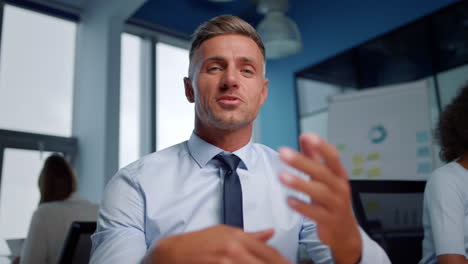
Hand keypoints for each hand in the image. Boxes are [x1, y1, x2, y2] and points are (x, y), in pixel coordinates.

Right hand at [145, 225, 290, 263]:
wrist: (172, 253)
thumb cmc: (198, 242)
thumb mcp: (224, 233)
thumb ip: (250, 236)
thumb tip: (271, 232)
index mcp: (238, 237)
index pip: (270, 253)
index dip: (284, 263)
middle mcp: (234, 248)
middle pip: (266, 263)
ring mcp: (225, 261)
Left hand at [279, 133, 361, 263]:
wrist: (345, 231)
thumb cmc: (332, 200)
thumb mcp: (326, 178)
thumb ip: (315, 158)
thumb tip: (305, 138)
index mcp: (338, 175)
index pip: (332, 157)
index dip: (321, 146)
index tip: (306, 136)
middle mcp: (339, 188)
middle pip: (322, 172)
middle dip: (302, 162)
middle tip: (283, 153)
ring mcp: (336, 205)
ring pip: (319, 192)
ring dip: (300, 183)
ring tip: (282, 176)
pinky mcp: (329, 220)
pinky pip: (316, 213)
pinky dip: (302, 206)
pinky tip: (289, 200)